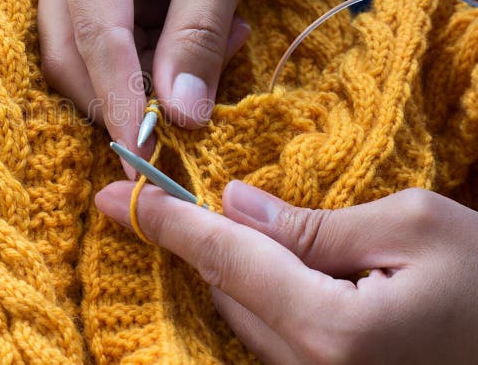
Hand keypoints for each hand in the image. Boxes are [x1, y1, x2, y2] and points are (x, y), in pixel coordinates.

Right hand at [35, 0, 332, 175]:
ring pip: (89, 61)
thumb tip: (182, 117)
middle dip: (126, 94)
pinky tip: (206, 36)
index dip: (117, 99)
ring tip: (224, 40)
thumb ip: (199, 34)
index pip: (93, 33)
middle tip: (190, 113)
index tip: (142, 156)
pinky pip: (113, 51)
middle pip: (71, 54)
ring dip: (152, 76)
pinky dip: (157, 62)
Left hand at [96, 181, 477, 362]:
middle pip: (226, 289)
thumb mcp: (412, 228)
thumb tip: (236, 205)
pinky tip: (276, 264)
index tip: (115, 195)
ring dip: (233, 266)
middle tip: (181, 193)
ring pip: (242, 314)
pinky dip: (259, 294)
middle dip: (203, 238)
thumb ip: (313, 224)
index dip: (168, 221)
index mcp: (331, 329)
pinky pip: (270, 335)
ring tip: (244, 226)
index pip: (226, 260)